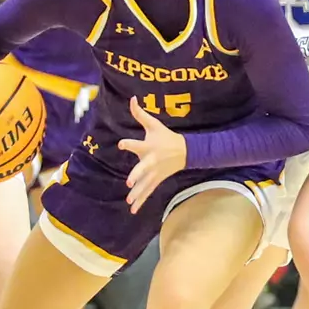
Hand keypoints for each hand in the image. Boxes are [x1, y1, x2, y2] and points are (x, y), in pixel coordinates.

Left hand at [118, 97, 186, 211]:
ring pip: (145, 184)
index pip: (138, 144)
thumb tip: (131, 98)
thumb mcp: (154, 124)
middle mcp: (151, 161)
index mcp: (149, 147)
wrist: (186, 151)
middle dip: (138, 175)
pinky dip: (141, 201)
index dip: (129, 143)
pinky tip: (132, 209)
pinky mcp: (157, 180)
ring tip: (129, 201)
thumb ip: (140, 114)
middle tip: (130, 181)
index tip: (121, 144)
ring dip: (138, 193)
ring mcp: (155, 173)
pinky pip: (148, 191)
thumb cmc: (166, 137)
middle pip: (143, 169)